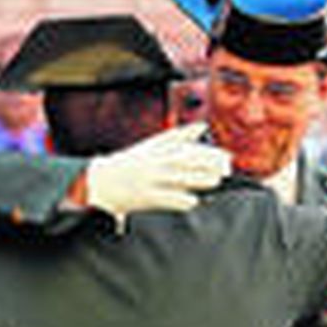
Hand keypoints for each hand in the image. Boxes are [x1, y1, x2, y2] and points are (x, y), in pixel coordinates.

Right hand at [83, 122, 231, 226]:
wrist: (99, 182)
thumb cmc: (129, 163)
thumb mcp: (151, 145)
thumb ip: (178, 136)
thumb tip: (202, 126)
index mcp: (157, 149)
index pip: (188, 146)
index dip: (209, 151)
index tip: (225, 156)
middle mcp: (155, 162)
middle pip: (188, 160)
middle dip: (210, 163)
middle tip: (226, 168)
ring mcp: (151, 179)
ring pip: (182, 178)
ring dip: (201, 179)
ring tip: (215, 181)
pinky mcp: (146, 197)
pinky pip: (169, 198)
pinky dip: (183, 199)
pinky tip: (193, 200)